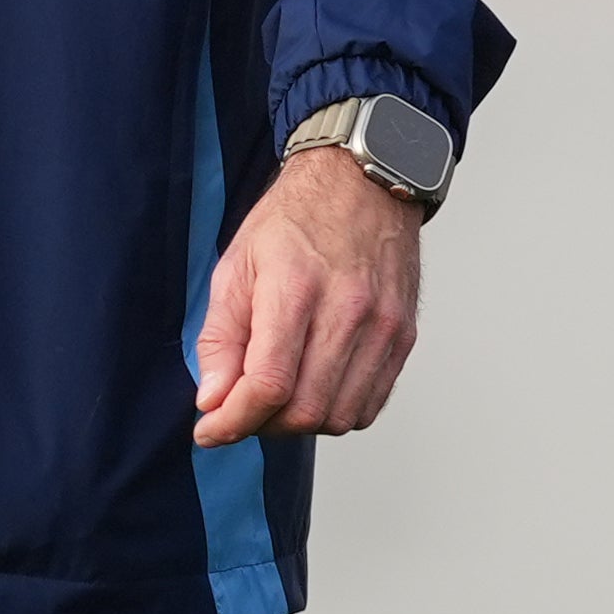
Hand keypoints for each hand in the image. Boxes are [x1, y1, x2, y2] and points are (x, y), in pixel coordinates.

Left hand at [192, 146, 425, 444]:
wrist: (363, 184)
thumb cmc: (296, 219)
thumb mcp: (237, 265)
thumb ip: (220, 338)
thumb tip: (213, 400)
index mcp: (296, 287)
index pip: (269, 384)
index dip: (232, 421)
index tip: (210, 430)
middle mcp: (348, 309)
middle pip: (305, 410)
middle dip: (262, 425)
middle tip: (241, 409)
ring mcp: (382, 325)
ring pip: (339, 417)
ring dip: (300, 423)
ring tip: (280, 396)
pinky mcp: (403, 336)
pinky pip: (369, 405)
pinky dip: (337, 411)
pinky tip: (316, 387)